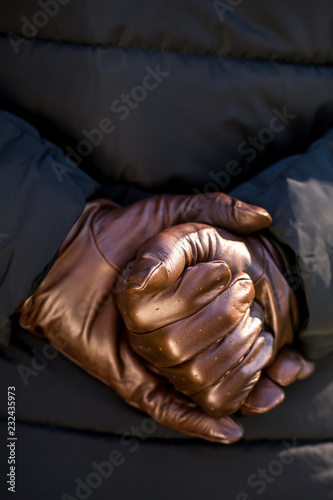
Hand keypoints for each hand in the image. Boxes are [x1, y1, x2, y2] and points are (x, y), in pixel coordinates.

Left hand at [17, 194, 270, 443]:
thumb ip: (215, 207)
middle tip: (266, 338)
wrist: (69, 252)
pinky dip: (197, 421)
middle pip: (226, 362)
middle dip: (251, 354)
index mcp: (194, 305)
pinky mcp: (132, 377)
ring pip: (204, 386)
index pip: (242, 337)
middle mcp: (180, 334)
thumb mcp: (172, 213)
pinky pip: (167, 408)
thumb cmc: (122, 231)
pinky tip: (228, 427)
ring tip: (261, 379)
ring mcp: (157, 359)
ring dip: (236, 385)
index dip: (272, 351)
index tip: (295, 357)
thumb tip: (263, 217)